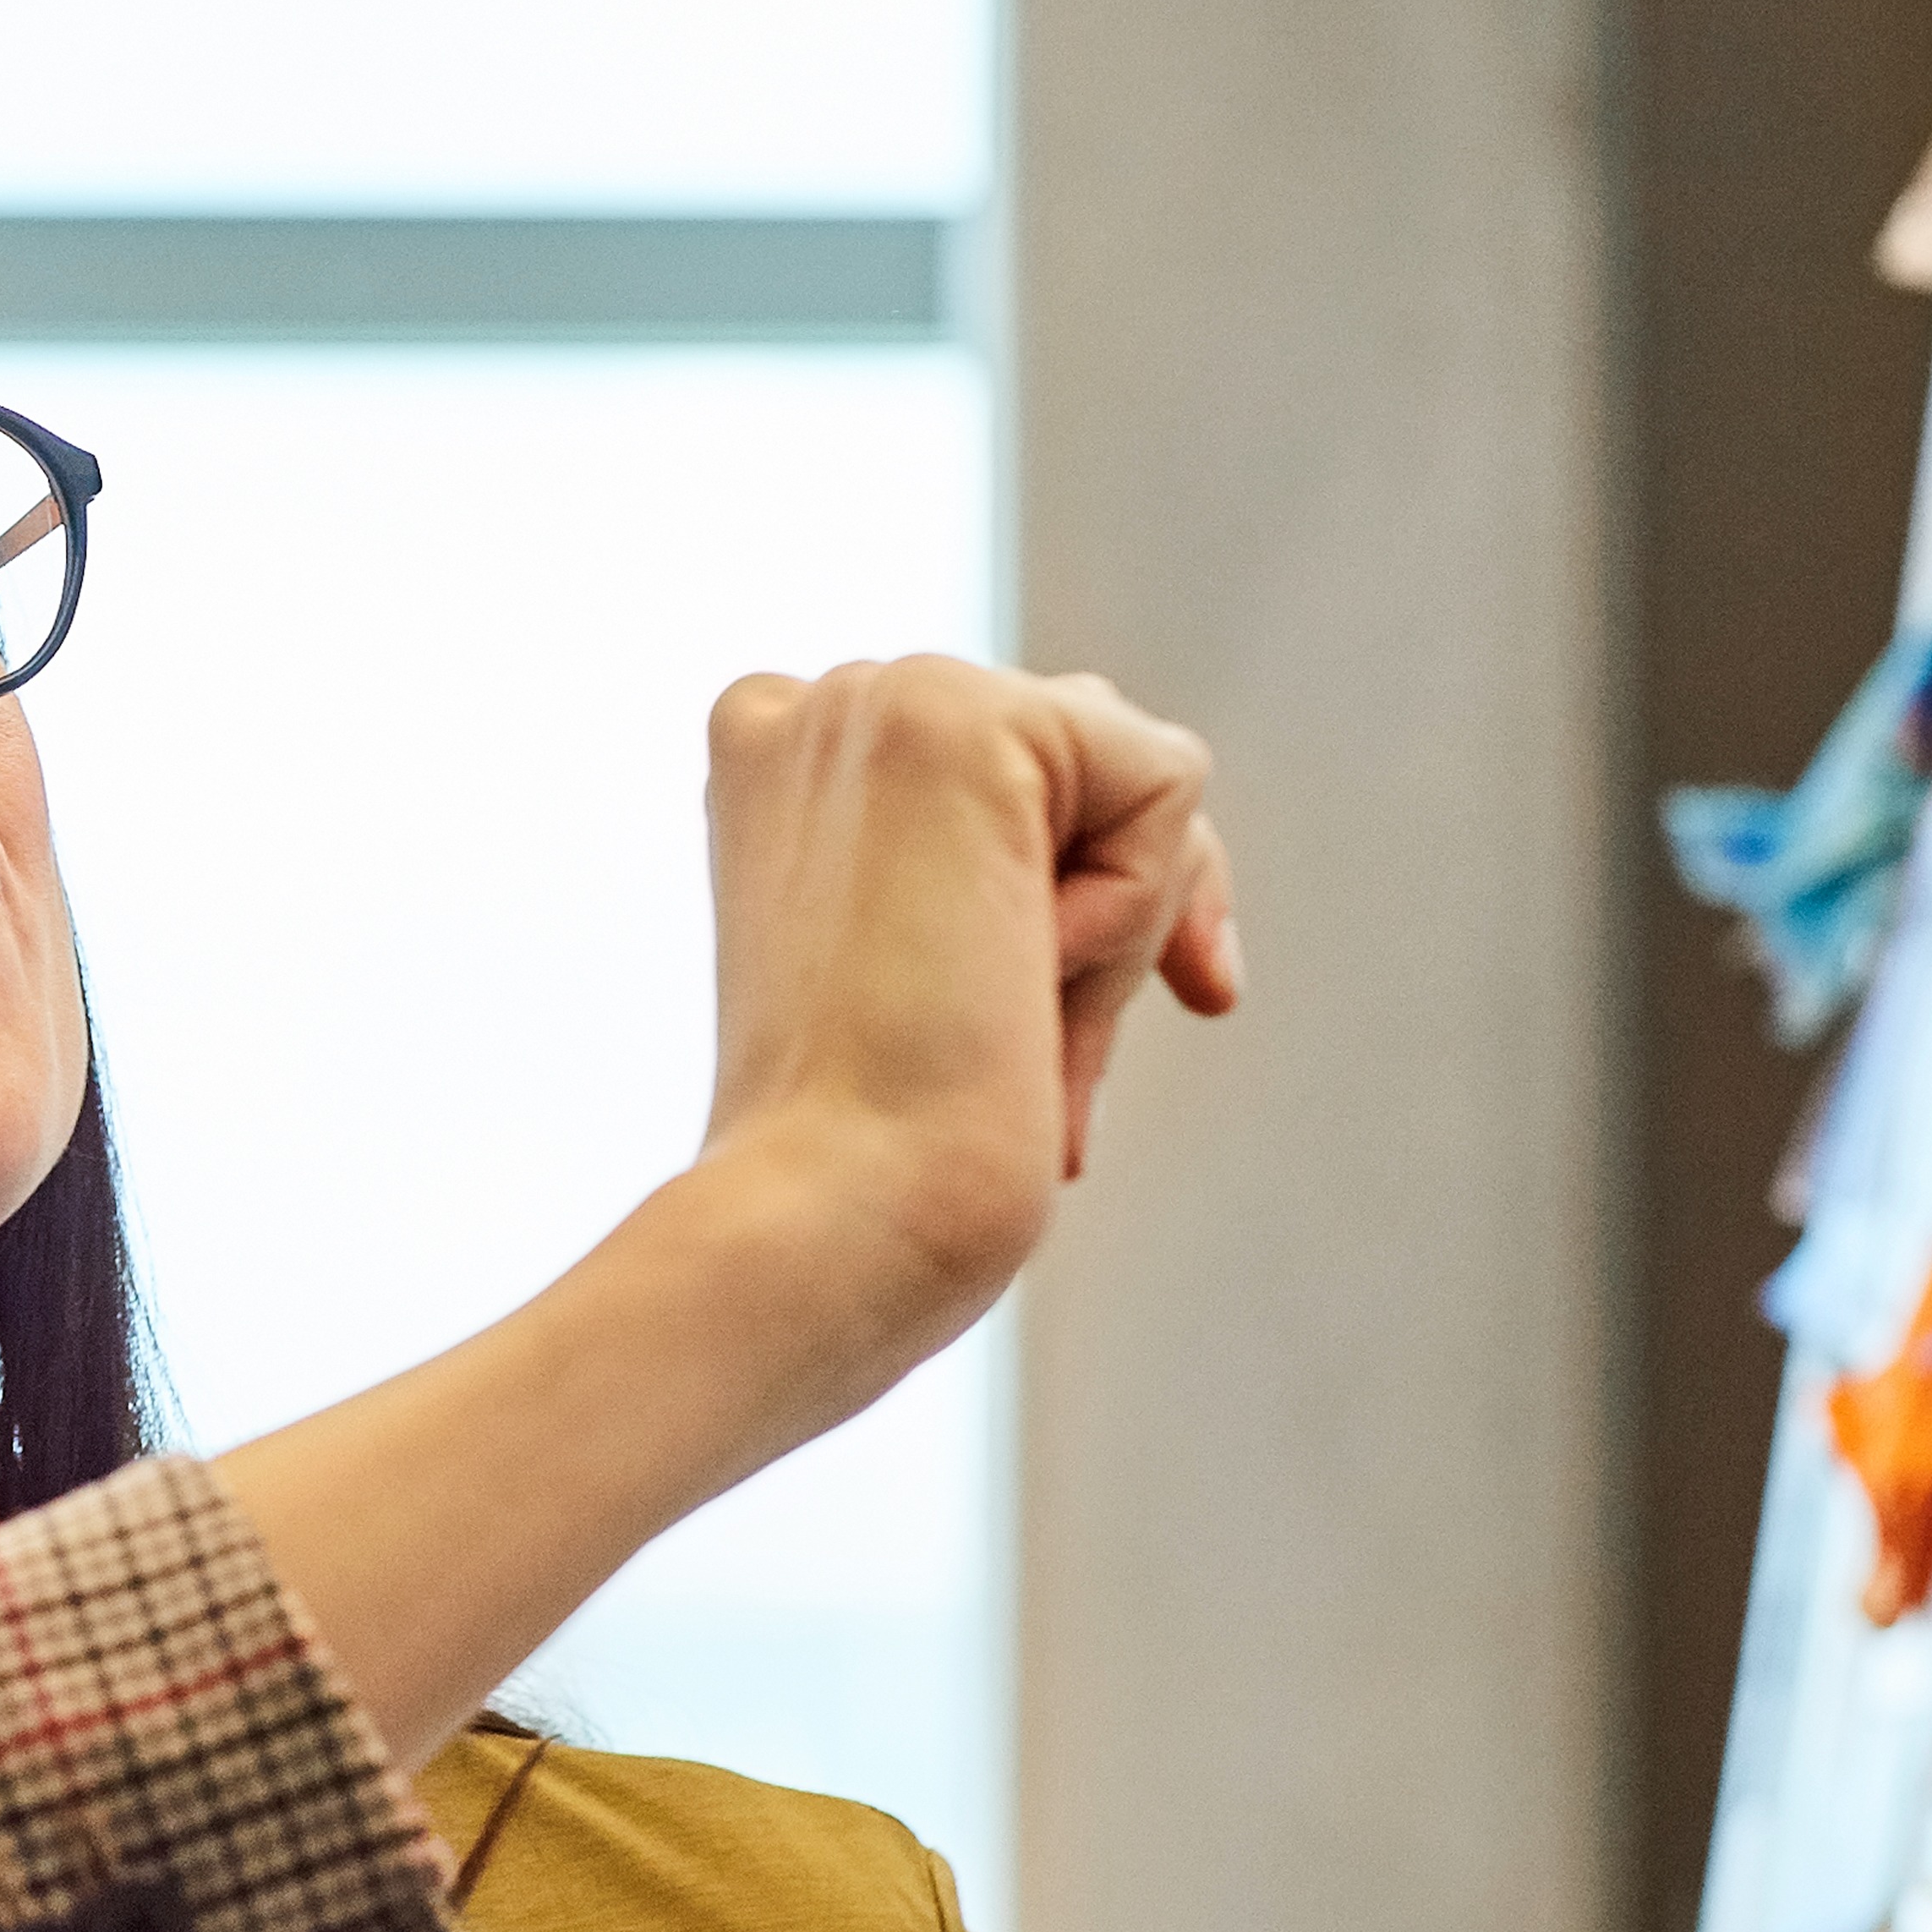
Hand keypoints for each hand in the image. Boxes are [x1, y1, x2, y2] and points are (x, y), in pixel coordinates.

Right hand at [216, 659, 1234, 1767]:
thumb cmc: (831, 1205)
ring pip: (1134, 776)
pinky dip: (1142, 915)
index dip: (1065, 907)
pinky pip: (1167, 781)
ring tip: (999, 1054)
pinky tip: (1026, 1001)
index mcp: (764, 763)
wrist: (812, 1236)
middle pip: (1091, 768)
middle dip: (1102, 928)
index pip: (1005, 776)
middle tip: (1010, 1083)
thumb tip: (1001, 965)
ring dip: (1111, 941)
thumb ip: (932, 929)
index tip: (1017, 1041)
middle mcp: (812, 701)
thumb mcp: (884, 1027)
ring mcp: (885, 695)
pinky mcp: (970, 722)